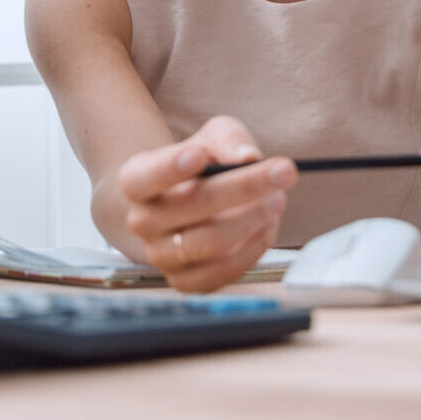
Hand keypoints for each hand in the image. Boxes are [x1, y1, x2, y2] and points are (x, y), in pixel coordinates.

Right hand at [115, 115, 292, 292]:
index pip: (144, 178)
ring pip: (210, 243)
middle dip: (243, 188)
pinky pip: (222, 271)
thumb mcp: (211, 138)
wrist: (184, 206)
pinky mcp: (185, 281)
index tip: (200, 155)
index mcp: (137, 181)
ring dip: (253, 219)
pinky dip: (252, 248)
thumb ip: (228, 139)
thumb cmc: (201, 164)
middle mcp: (142, 221)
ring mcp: (161, 256)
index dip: (170, 168)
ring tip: (277, 199)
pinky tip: (267, 225)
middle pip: (191, 207)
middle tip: (284, 172)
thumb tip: (247, 158)